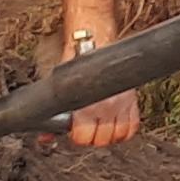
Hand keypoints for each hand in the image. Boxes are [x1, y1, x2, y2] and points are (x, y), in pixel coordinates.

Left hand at [60, 33, 140, 154]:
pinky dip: (125, 130)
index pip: (84, 137)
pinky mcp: (132, 100)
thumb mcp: (60, 86)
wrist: (96, 40)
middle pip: (102, 139)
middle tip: (87, 129)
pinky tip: (116, 125)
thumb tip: (46, 136)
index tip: (75, 132)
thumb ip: (53, 113)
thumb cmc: (76, 60)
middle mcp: (106, 106)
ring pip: (119, 135)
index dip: (78, 138)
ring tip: (101, 128)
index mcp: (86, 104)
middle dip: (92, 137)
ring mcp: (122, 104)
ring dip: (109, 135)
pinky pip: (133, 126)